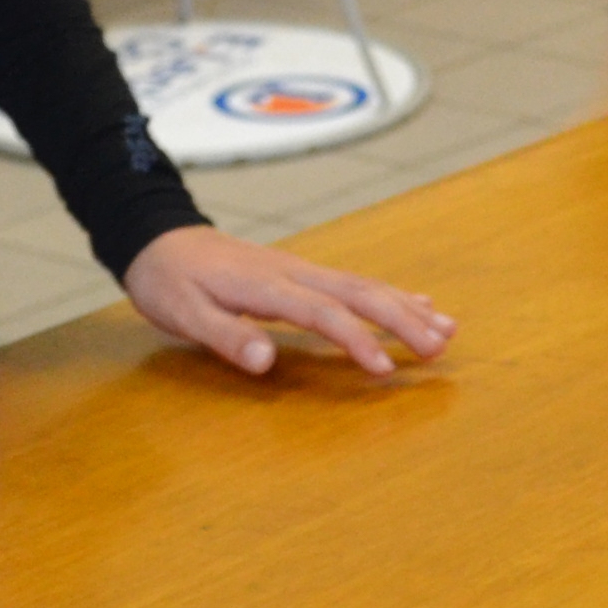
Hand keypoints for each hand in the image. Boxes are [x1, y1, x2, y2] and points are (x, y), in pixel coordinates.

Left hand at [121, 225, 455, 376]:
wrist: (160, 238)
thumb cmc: (169, 281)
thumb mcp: (180, 313)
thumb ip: (224, 336)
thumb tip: (265, 360)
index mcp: (266, 286)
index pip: (322, 313)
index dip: (356, 339)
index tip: (383, 369)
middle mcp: (293, 273)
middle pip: (359, 294)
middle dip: (403, 320)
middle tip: (439, 348)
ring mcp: (302, 270)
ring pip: (364, 286)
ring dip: (407, 307)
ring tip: (447, 329)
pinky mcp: (303, 273)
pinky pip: (355, 283)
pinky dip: (392, 294)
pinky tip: (418, 303)